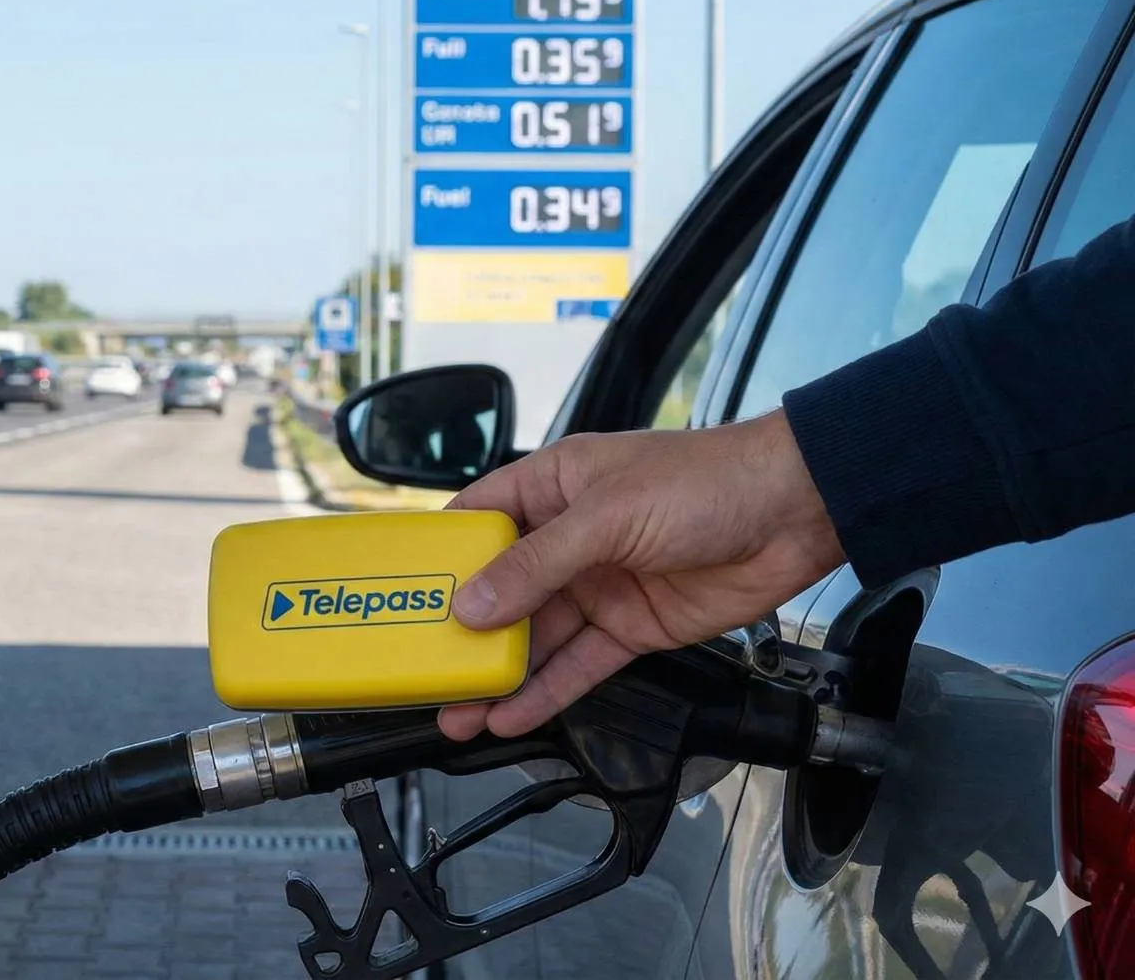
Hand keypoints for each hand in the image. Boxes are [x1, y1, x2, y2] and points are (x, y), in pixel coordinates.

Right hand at [438, 409, 845, 740]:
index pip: (477, 520)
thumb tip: (471, 607)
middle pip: (499, 591)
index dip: (440, 556)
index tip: (400, 593)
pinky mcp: (630, 627)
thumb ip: (536, 565)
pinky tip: (511, 715)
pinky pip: (577, 664)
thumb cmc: (704, 481)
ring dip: (498, 675)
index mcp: (551, 486)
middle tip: (424, 674)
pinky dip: (546, 692)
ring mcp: (598, 585)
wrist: (795, 513)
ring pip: (533, 637)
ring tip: (457, 713)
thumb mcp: (606, 516)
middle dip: (462, 634)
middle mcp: (567, 536)